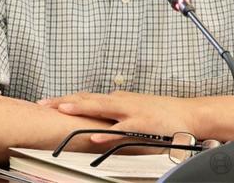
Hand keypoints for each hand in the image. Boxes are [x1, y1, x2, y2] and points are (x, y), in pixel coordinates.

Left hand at [42, 91, 198, 144]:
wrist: (189, 114)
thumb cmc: (162, 112)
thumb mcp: (134, 106)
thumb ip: (116, 107)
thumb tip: (100, 105)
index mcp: (118, 99)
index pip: (87, 97)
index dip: (66, 98)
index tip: (47, 102)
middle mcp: (121, 102)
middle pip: (88, 99)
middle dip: (65, 101)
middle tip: (45, 103)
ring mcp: (131, 112)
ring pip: (101, 108)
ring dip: (82, 108)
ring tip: (63, 109)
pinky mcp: (142, 125)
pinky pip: (122, 130)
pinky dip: (107, 132)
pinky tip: (94, 135)